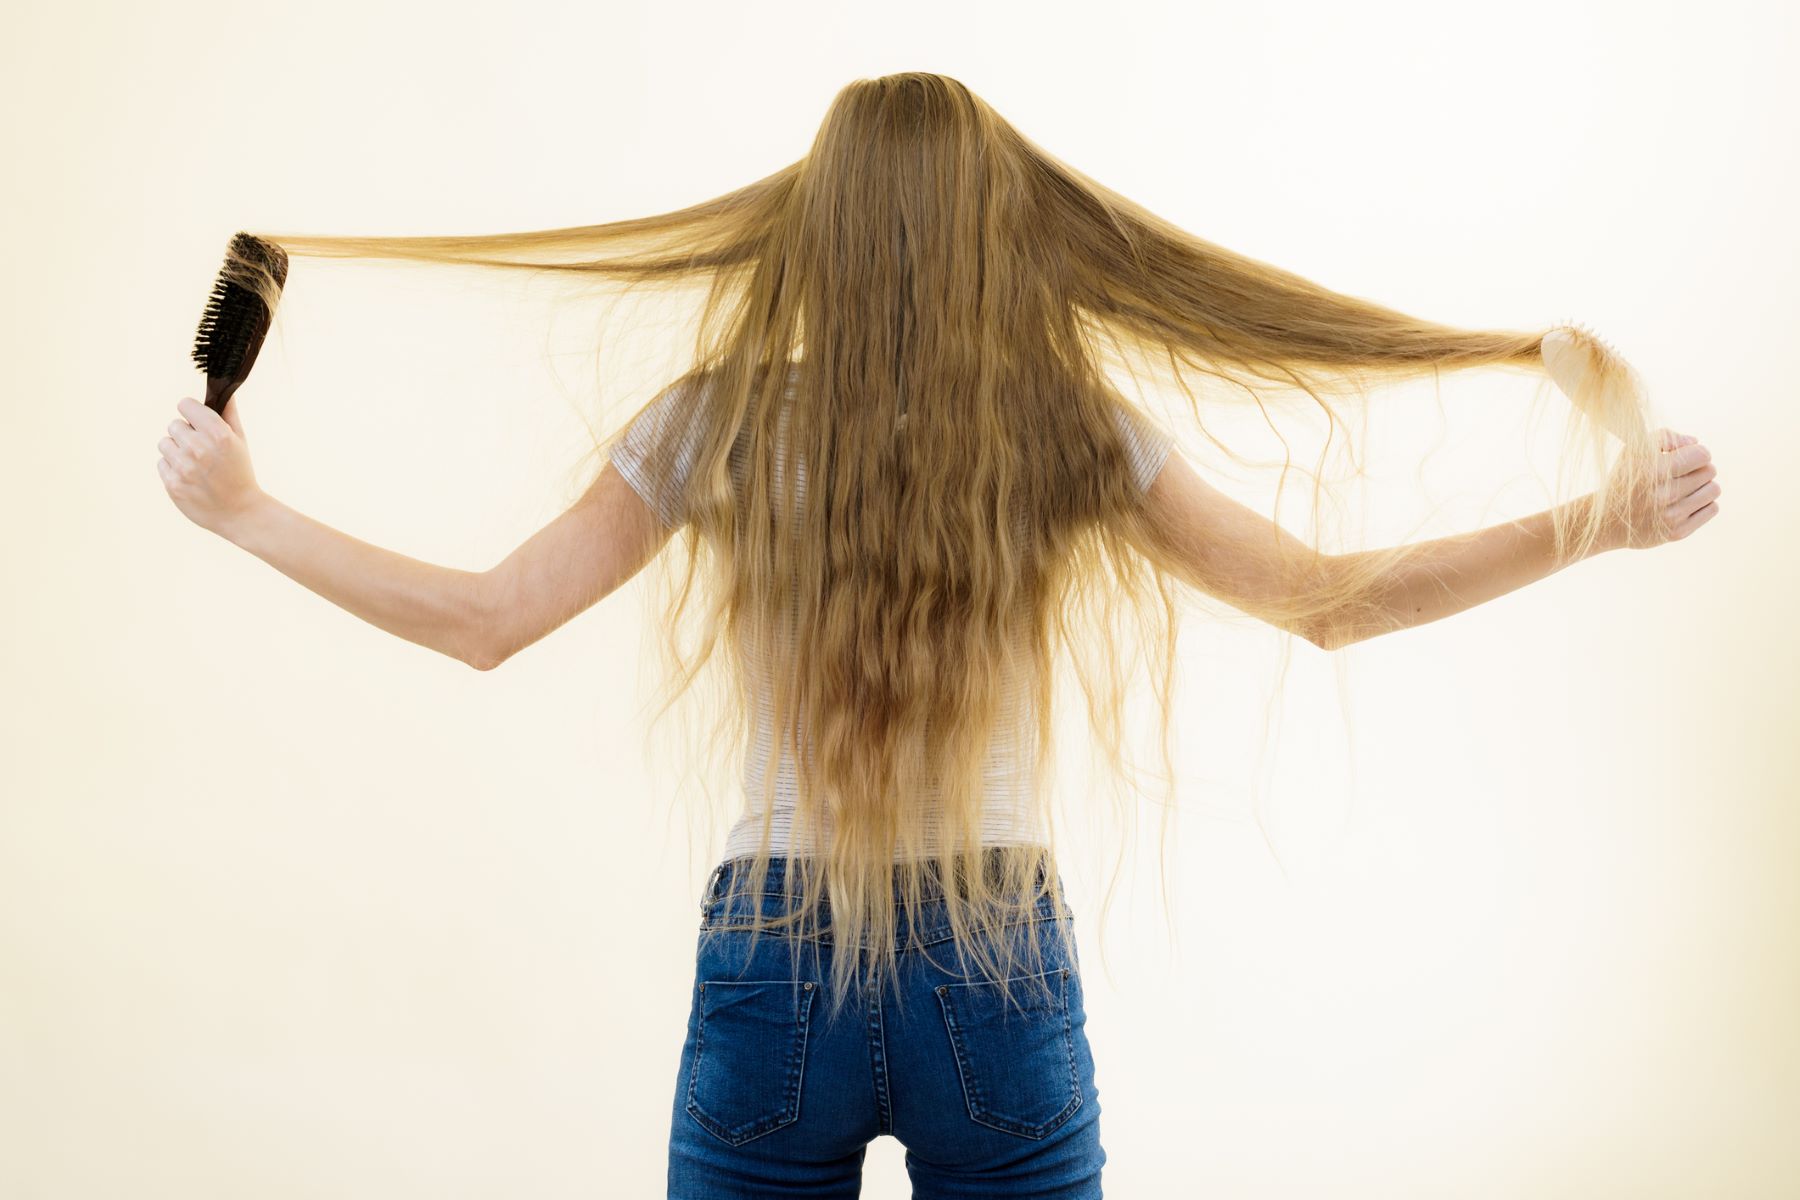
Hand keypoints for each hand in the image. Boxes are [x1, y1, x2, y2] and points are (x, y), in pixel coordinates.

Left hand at [156, 394, 264, 537]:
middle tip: (201, 451)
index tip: (198, 423)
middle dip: (185, 435)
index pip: (184, 405)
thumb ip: (228, 414)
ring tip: (195, 465)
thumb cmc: (240, 473)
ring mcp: (184, 467)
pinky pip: (162, 464)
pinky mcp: (172, 484)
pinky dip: (173, 469)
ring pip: (164, 443)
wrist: (240, 512)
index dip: (192, 413)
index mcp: (217, 433)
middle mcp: (198, 448)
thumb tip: (223, 391)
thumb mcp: (240, 441)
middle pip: (173, 425)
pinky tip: (190, 478)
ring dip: (176, 451)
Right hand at [1603, 427, 1721, 550]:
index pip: (1702, 454)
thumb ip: (1664, 437)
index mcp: (1653, 472)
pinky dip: (1703, 503)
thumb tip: (1694, 442)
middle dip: (1700, 469)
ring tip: (1686, 488)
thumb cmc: (1625, 481)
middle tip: (1683, 474)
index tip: (1685, 458)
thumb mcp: (1633, 451)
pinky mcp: (1677, 533)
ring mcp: (1671, 516)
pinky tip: (1686, 503)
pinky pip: (1712, 509)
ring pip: (1714, 490)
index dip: (1696, 453)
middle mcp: (1663, 495)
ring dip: (1704, 486)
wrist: (1606, 521)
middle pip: (1710, 471)